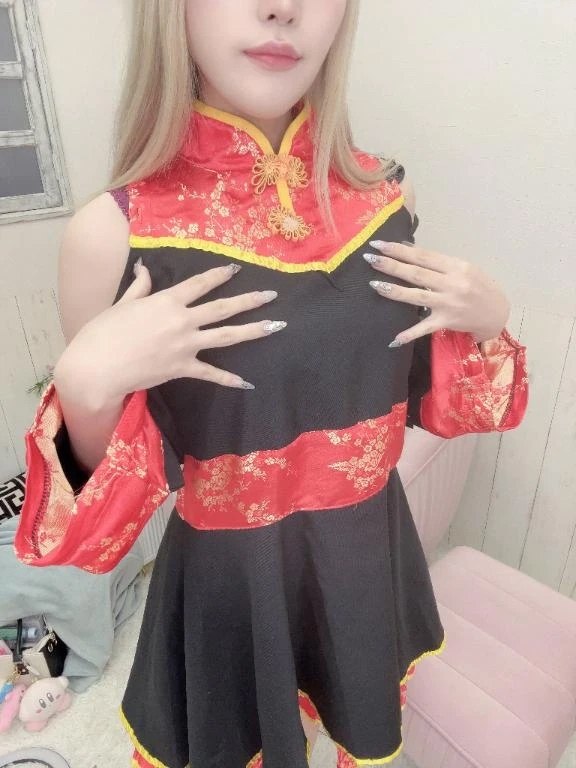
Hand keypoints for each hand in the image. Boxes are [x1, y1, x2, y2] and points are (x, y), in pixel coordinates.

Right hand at [56, 262, 285, 402]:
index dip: (220, 275)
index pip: (200, 284)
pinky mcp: (183, 368)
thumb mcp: (123, 304)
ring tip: (275, 326)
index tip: (237, 269)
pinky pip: (211, 374)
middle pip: (223, 308)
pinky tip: (247, 383)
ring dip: (253, 330)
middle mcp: (182, 320)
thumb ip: (140, 286)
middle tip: (272, 294)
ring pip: (226, 336)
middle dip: (250, 300)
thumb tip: (145, 267)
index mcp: (167, 301)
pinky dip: (229, 379)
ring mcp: (186, 345)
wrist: (98, 366)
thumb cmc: (104, 332)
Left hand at [364, 240, 510, 345]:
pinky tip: (394, 339)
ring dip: (394, 290)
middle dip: (391, 265)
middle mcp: (452, 284)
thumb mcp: (462, 267)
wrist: (497, 312)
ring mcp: (449, 304)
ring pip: (417, 296)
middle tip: (370, 258)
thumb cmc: (478, 286)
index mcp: (456, 266)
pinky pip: (425, 328)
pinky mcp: (446, 322)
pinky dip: (410, 334)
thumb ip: (436, 261)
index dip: (400, 249)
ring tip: (374, 284)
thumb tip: (406, 248)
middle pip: (416, 273)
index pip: (422, 256)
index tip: (380, 243)